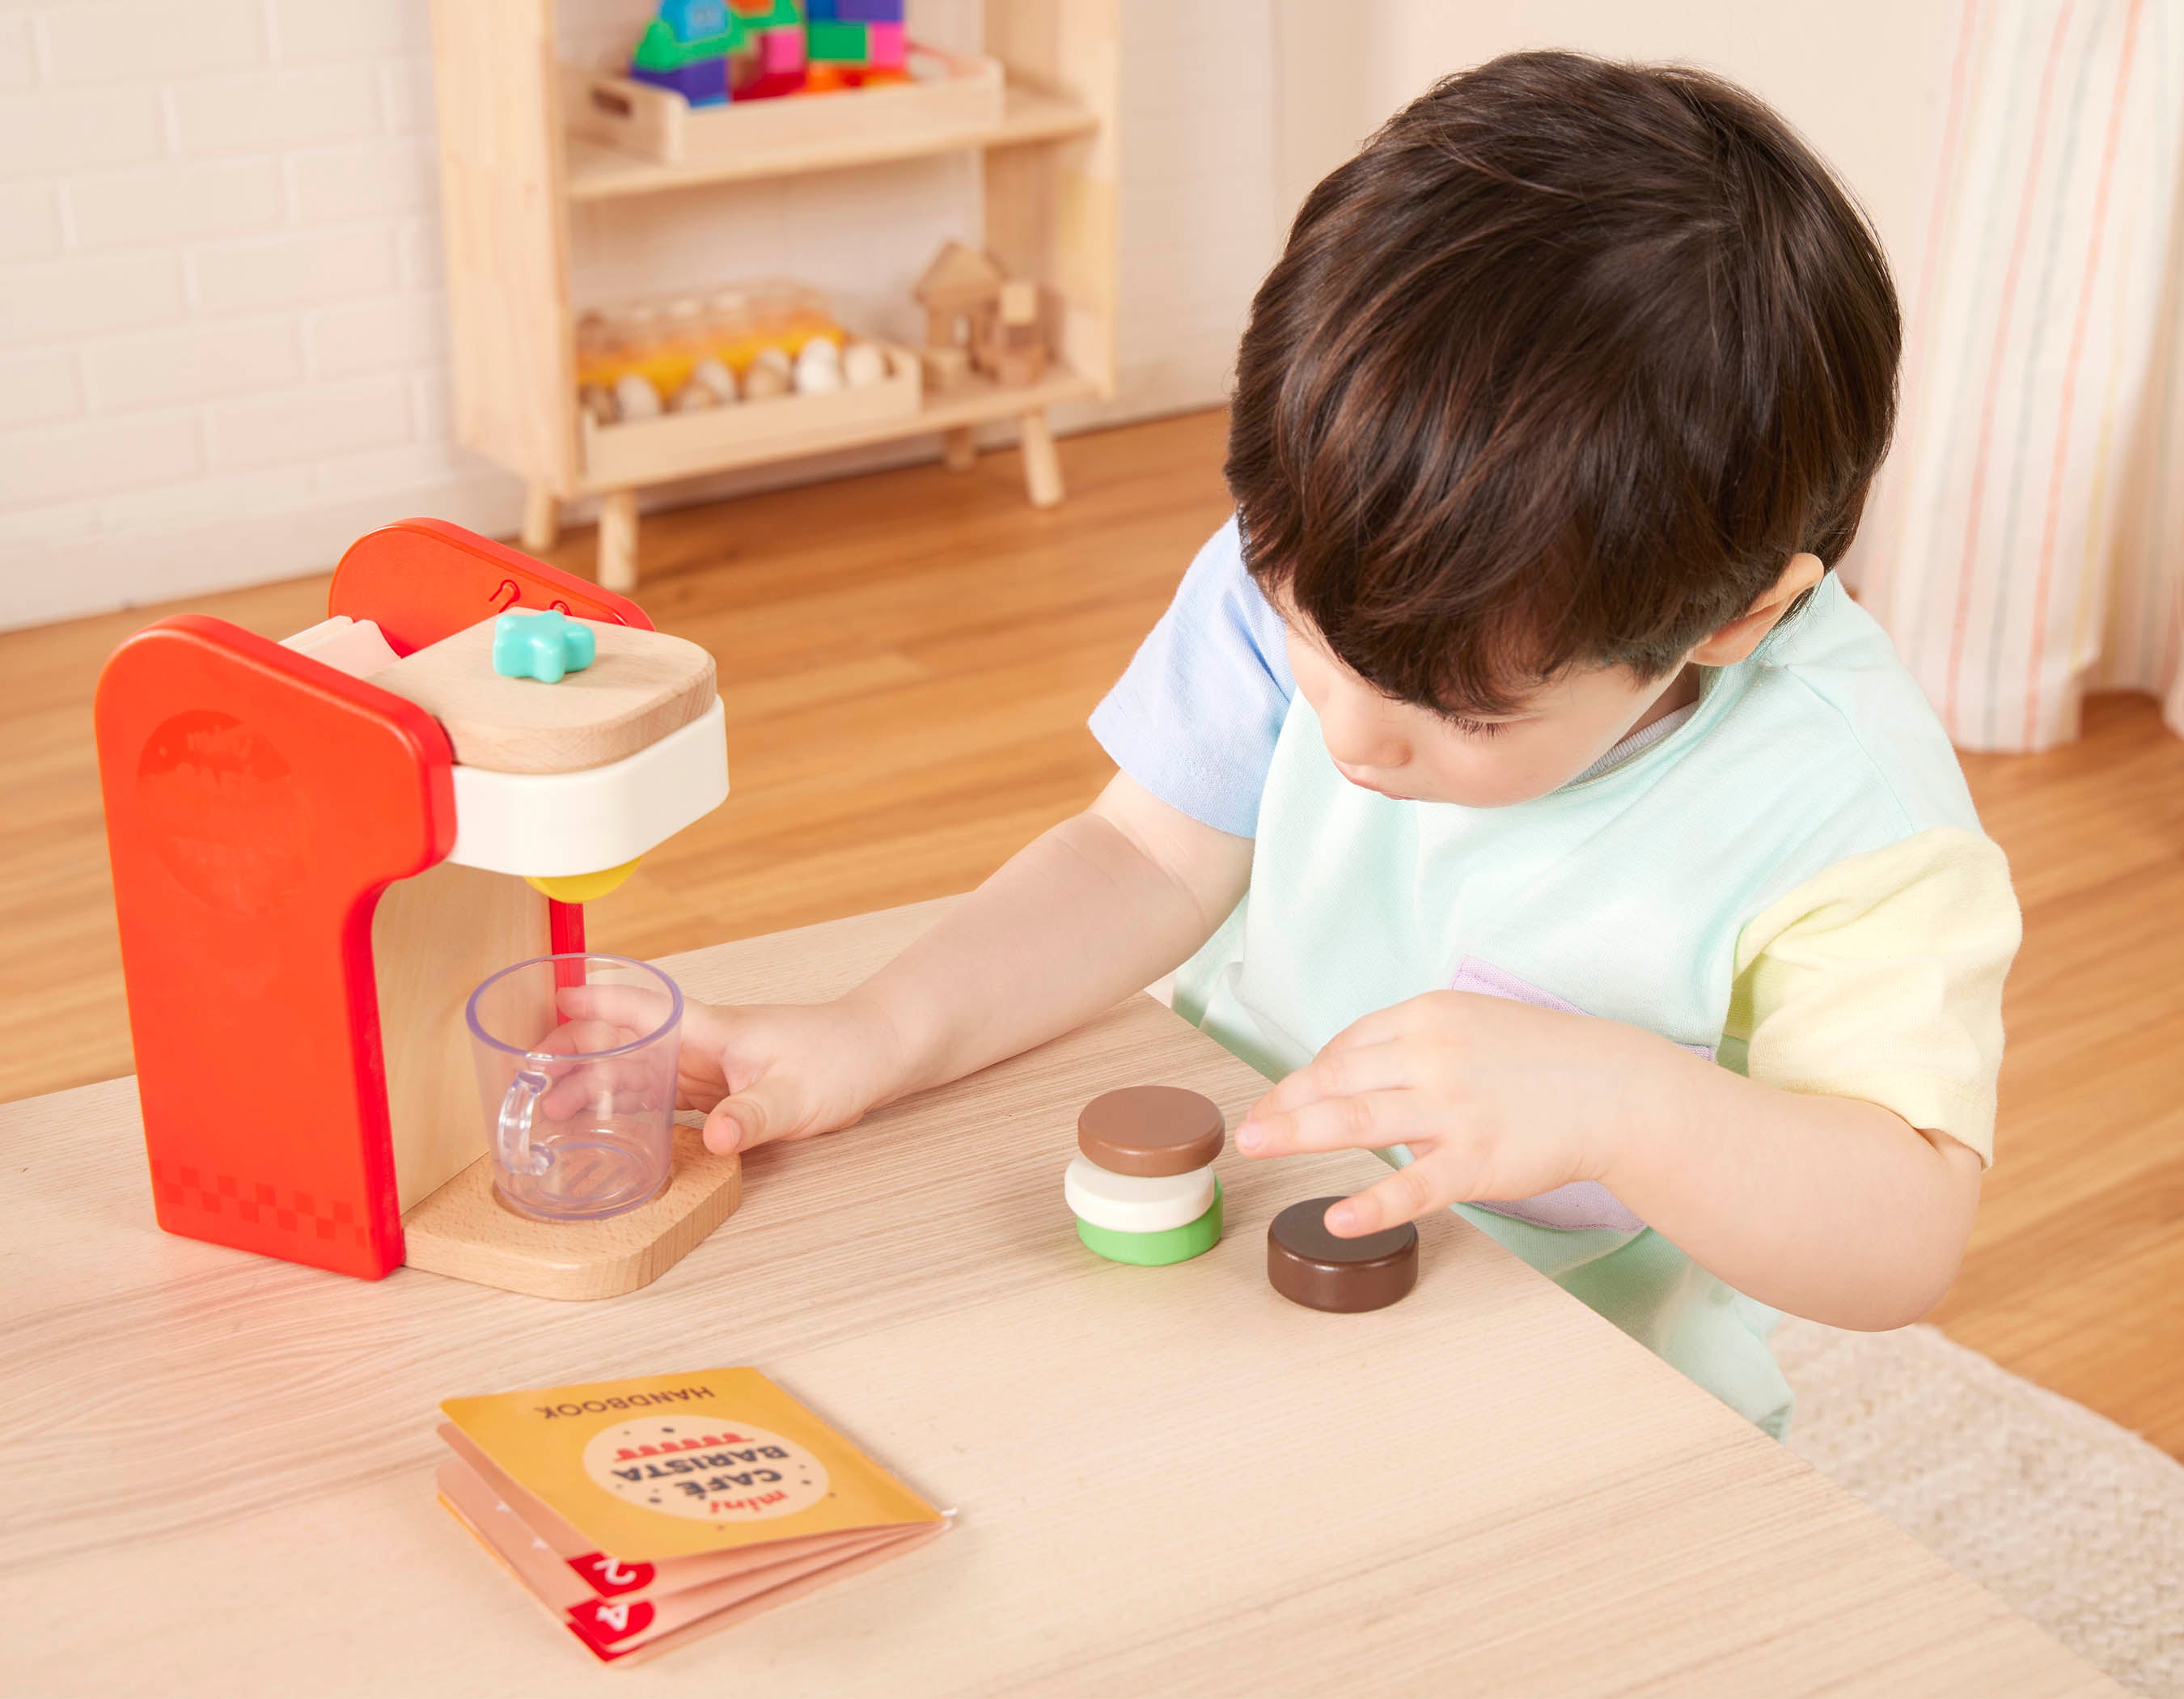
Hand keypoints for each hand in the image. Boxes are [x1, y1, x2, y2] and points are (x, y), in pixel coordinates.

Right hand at [551, 983, 907, 1154]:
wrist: (879, 1052)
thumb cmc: (842, 1059)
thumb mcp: (796, 1095)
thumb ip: (753, 1117)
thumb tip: (715, 1140)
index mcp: (711, 1029)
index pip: (641, 1008)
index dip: (594, 1003)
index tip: (548, 1002)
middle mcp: (703, 1043)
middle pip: (625, 1041)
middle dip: (574, 1054)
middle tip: (527, 1081)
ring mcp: (712, 1065)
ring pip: (638, 1069)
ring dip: (595, 1084)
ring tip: (550, 1111)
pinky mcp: (724, 1089)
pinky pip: (664, 1094)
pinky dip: (631, 1105)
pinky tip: (611, 1126)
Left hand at [1233, 991, 1681, 1236]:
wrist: (1617, 1087)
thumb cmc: (1543, 1059)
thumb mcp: (1473, 1025)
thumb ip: (1415, 1044)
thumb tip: (1357, 1074)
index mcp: (1427, 1017)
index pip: (1347, 1045)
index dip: (1309, 1076)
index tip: (1285, 1101)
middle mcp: (1432, 1056)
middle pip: (1338, 1077)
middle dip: (1285, 1102)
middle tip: (1244, 1127)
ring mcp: (1454, 1109)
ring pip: (1360, 1119)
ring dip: (1298, 1132)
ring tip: (1255, 1145)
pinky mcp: (1478, 1160)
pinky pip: (1415, 1186)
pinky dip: (1373, 1203)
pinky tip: (1338, 1217)